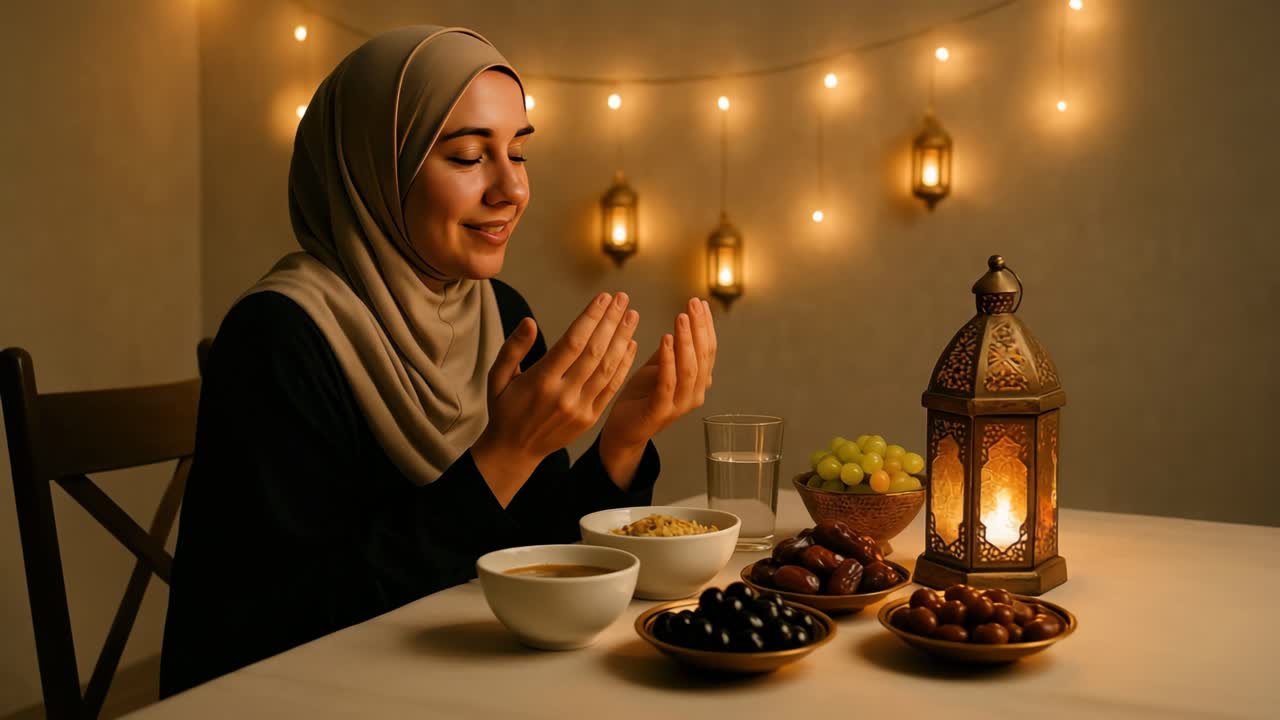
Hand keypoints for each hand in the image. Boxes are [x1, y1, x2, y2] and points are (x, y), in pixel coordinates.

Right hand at [473, 292, 639, 504]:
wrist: (515, 451)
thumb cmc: (505, 408)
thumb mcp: (498, 377)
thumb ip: (513, 348)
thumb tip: (529, 321)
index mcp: (540, 381)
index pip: (572, 342)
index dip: (590, 318)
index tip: (603, 297)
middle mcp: (563, 395)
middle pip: (594, 351)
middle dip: (611, 322)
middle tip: (622, 298)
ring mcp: (580, 408)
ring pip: (607, 368)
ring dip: (623, 339)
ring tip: (632, 315)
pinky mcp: (591, 417)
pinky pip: (612, 387)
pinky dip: (624, 364)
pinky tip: (631, 344)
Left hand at [599, 297, 716, 474]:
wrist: (622, 430)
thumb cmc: (640, 396)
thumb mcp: (658, 367)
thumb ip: (673, 349)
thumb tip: (686, 321)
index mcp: (697, 382)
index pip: (708, 349)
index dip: (706, 325)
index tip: (699, 302)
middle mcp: (695, 394)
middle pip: (703, 356)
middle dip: (699, 327)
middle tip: (692, 303)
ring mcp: (680, 405)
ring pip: (690, 369)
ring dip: (686, 341)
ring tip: (680, 317)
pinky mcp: (661, 412)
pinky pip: (668, 383)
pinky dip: (668, 360)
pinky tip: (665, 340)